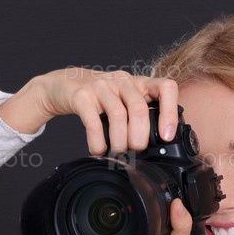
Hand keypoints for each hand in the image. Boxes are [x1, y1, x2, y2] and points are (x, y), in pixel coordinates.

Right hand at [0, 68, 179, 154]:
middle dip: (139, 138)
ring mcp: (101, 87)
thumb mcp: (123, 99)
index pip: (166, 88)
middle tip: (135, 152)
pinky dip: (97, 141)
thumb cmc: (98, 98)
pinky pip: (93, 122)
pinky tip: (98, 150)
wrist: (63, 84)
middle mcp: (122, 81)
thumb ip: (139, 115)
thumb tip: (155, 146)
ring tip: (118, 153)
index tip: (166, 137)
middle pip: (139, 109)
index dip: (170, 113)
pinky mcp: (81, 95)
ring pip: (118, 115)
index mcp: (138, 83)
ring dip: (120, 141)